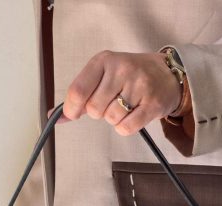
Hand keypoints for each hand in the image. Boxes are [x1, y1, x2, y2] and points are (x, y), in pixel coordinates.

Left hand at [46, 50, 182, 134]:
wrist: (167, 75)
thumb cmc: (130, 77)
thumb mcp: (103, 76)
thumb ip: (79, 96)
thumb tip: (54, 117)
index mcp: (104, 61)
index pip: (78, 90)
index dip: (71, 108)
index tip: (72, 114)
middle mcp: (121, 69)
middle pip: (94, 109)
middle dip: (99, 113)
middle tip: (111, 103)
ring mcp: (139, 85)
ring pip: (111, 119)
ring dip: (115, 120)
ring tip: (126, 107)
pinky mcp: (152, 104)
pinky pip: (126, 128)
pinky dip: (126, 128)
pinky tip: (133, 115)